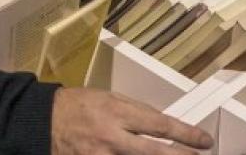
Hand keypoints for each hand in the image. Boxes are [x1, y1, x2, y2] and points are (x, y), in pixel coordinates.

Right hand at [51, 88, 213, 154]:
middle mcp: (112, 138)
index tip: (204, 142)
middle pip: (156, 154)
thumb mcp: (108, 97)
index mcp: (118, 113)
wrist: (41, 122)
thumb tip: (162, 125)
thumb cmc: (76, 106)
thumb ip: (135, 111)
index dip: (186, 135)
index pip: (161, 126)